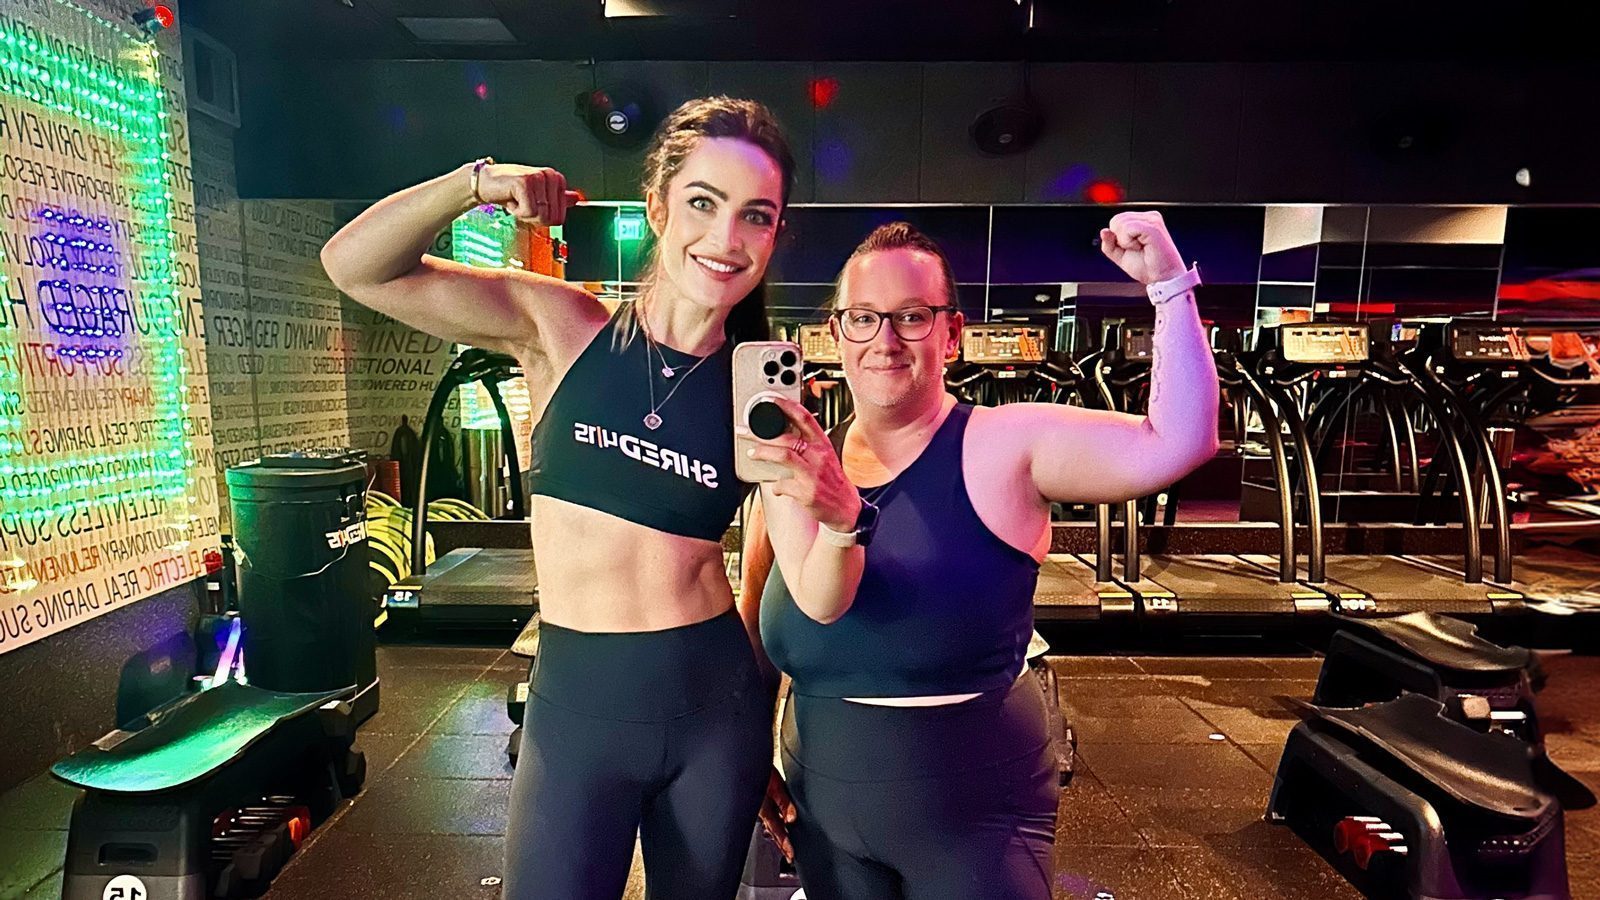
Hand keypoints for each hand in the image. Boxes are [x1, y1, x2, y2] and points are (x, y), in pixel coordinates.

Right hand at [475, 164, 582, 225]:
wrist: (485, 182)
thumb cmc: (510, 190)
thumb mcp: (536, 195)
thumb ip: (557, 198)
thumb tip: (576, 199)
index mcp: (557, 179)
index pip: (559, 217)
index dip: (541, 218)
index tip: (530, 206)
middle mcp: (550, 176)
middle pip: (552, 218)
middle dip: (533, 218)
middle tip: (521, 204)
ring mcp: (539, 177)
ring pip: (541, 216)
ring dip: (524, 214)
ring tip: (516, 200)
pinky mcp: (525, 182)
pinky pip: (528, 212)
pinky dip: (516, 211)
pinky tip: (510, 198)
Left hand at [738, 397, 860, 532]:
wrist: (846, 509)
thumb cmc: (832, 481)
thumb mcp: (824, 457)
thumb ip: (806, 444)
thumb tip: (779, 434)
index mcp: (823, 444)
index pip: (804, 418)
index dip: (786, 406)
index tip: (769, 400)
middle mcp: (819, 456)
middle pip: (786, 437)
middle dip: (760, 433)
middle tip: (745, 431)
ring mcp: (813, 474)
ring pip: (783, 456)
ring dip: (763, 453)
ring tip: (752, 453)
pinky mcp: (807, 492)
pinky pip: (782, 485)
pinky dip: (775, 486)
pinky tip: (776, 487)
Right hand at [758, 767, 796, 862]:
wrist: (745, 755)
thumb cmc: (757, 766)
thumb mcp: (774, 784)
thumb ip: (783, 802)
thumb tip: (791, 819)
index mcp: (762, 808)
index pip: (776, 830)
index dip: (784, 843)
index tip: (791, 854)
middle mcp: (759, 808)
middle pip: (772, 830)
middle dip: (781, 843)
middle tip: (789, 856)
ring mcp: (758, 803)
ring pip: (769, 822)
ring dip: (777, 834)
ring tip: (784, 845)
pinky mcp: (758, 795)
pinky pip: (767, 813)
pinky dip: (773, 821)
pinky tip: (777, 822)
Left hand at [1099, 211, 1186, 285]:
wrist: (1162, 278)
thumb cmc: (1146, 267)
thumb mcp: (1119, 255)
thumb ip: (1109, 243)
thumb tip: (1104, 231)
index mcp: (1142, 220)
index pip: (1116, 220)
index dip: (1117, 238)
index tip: (1132, 248)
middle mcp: (1148, 216)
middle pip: (1116, 220)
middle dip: (1119, 239)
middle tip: (1136, 249)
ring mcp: (1151, 219)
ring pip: (1120, 223)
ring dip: (1125, 241)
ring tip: (1140, 248)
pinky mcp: (1152, 226)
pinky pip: (1127, 228)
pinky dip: (1128, 242)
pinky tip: (1140, 247)